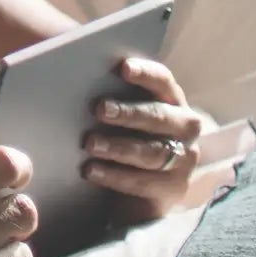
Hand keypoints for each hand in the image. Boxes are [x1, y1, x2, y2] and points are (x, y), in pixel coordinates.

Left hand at [81, 55, 208, 221]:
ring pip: (151, 152)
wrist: (145, 187)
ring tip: (90, 144)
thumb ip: (109, 93)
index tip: (123, 67)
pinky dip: (115, 175)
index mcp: (172, 99)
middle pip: (158, 117)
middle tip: (99, 108)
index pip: (162, 81)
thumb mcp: (123, 114)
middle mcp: (184, 127)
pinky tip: (91, 170)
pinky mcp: (173, 189)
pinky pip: (143, 182)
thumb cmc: (127, 134)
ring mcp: (183, 160)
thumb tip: (70, 69)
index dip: (145, 73)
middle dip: (128, 113)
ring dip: (118, 147)